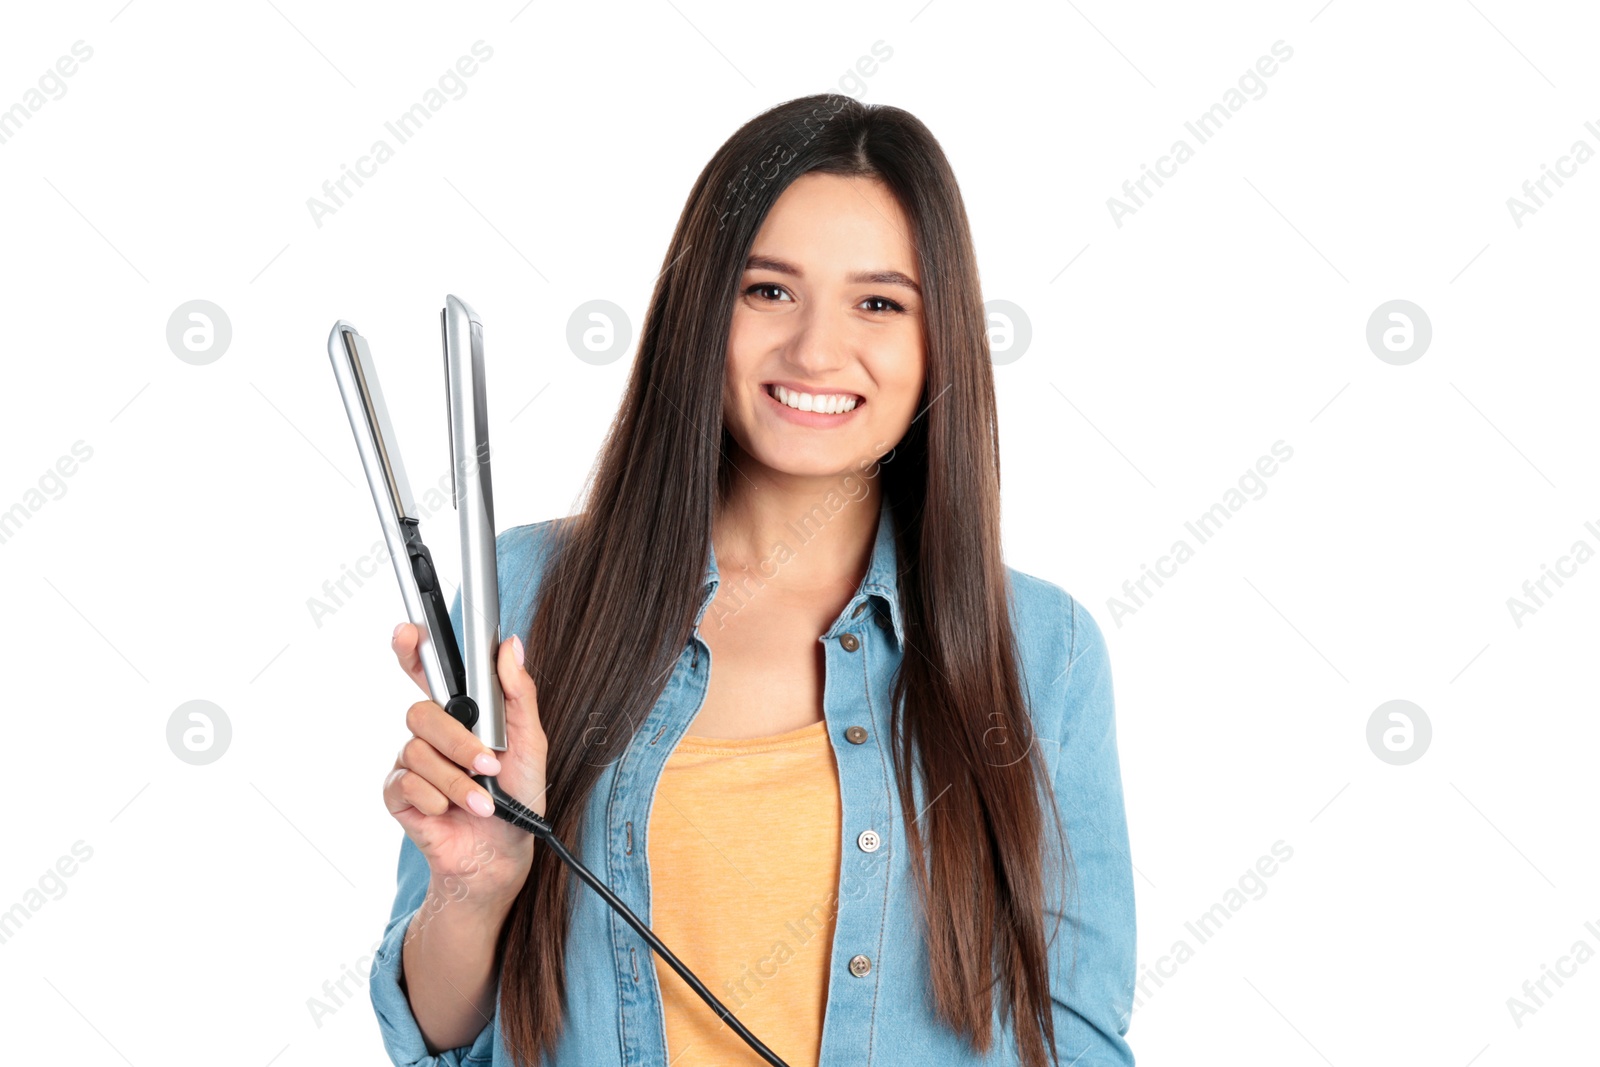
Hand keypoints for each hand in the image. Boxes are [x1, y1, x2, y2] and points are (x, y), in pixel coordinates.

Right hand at [381, 623, 548, 905]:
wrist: (504, 854)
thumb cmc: (519, 796)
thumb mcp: (530, 743)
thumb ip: (518, 694)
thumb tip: (510, 646)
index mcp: (461, 713)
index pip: (427, 671)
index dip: (412, 647)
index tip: (410, 630)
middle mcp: (431, 733)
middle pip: (421, 711)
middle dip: (457, 742)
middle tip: (488, 766)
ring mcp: (411, 763)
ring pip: (415, 750)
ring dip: (457, 782)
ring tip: (483, 803)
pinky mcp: (398, 795)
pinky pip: (405, 783)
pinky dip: (438, 800)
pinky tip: (451, 813)